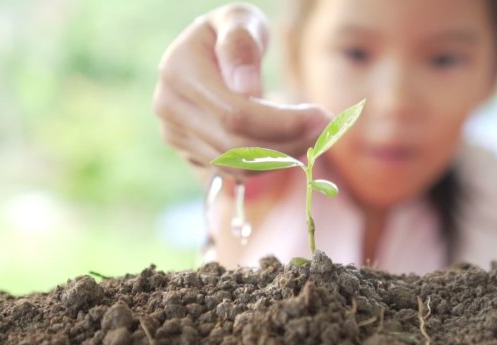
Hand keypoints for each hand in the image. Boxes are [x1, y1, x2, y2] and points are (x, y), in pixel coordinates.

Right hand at [153, 2, 329, 176]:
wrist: (206, 53)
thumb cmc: (232, 32)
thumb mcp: (240, 20)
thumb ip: (241, 46)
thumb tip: (247, 89)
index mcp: (178, 72)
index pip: (235, 115)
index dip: (282, 123)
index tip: (322, 116)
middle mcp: (170, 108)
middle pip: (237, 146)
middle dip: (290, 142)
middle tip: (326, 128)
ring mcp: (176, 135)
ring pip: (238, 165)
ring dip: (284, 156)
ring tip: (313, 134)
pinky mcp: (190, 153)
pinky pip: (235, 172)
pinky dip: (269, 163)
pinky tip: (291, 142)